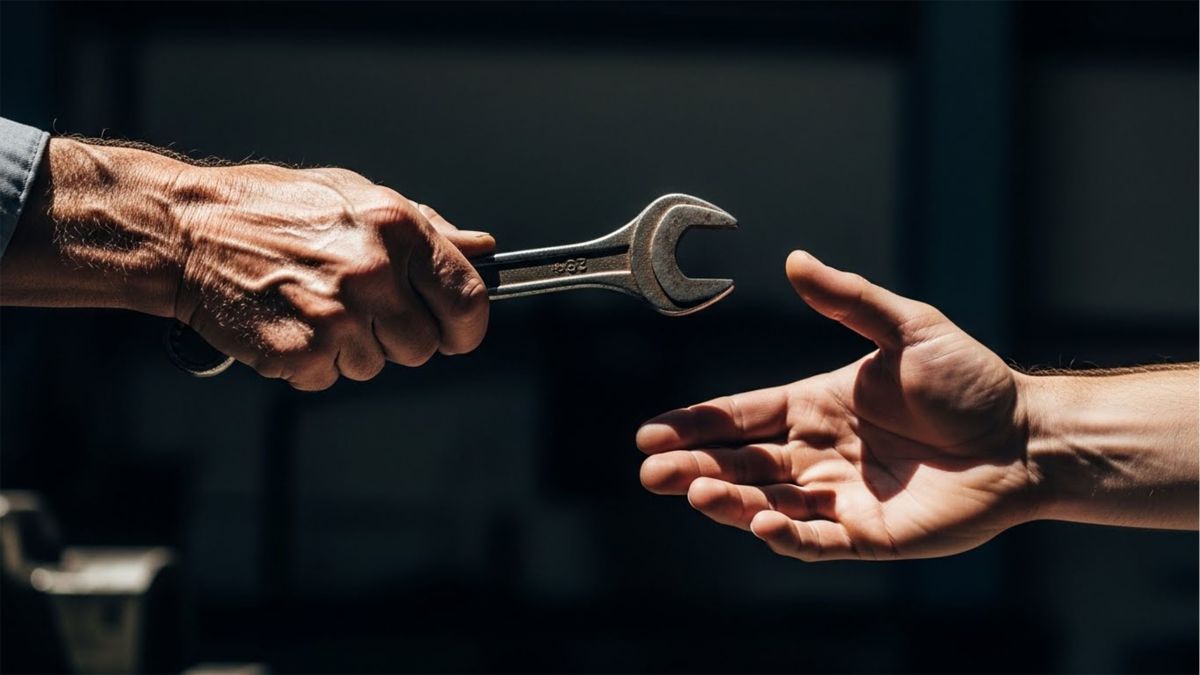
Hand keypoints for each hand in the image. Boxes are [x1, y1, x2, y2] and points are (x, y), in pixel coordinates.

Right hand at [172, 164, 493, 389]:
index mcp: (397, 228)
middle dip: (398, 339)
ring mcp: (338, 316)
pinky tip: (286, 324)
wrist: (185, 232)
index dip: (467, 326)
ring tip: (310, 306)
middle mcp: (374, 273)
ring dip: (349, 350)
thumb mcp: (355, 196)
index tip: (457, 333)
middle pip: (424, 346)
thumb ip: (426, 228)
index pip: (468, 298)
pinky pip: (329, 379)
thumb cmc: (269, 209)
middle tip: (359, 312)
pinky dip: (310, 364)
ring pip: (375, 366)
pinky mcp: (301, 352)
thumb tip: (481, 249)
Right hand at [637, 251, 1036, 560]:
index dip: (696, 425)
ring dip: (729, 500)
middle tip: (653, 473)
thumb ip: (849, 301)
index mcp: (815, 406)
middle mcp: (818, 454)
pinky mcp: (869, 536)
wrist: (1028, 438)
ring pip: (767, 503)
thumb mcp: (908, 329)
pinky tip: (760, 522)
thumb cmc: (971, 381)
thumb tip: (795, 260)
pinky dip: (785, 536)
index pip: (741, 417)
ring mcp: (839, 498)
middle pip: (741, 463)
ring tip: (697, 492)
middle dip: (693, 468)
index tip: (652, 435)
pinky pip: (816, 541)